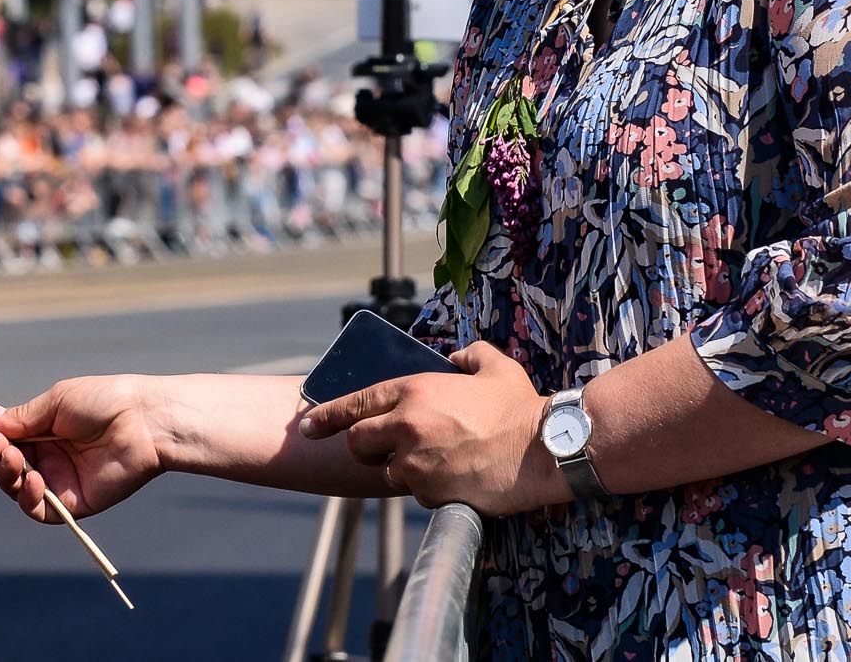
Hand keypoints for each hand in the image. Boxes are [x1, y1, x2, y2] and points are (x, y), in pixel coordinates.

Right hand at [0, 374, 164, 522]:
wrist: (143, 422)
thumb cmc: (104, 401)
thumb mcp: (55, 402)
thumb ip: (21, 418)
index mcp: (43, 429)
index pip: (3, 435)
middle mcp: (47, 456)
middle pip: (3, 463)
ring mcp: (58, 481)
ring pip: (15, 487)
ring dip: (5, 473)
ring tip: (13, 457)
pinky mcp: (72, 503)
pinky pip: (38, 509)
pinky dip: (28, 496)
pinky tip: (34, 479)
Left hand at [297, 342, 559, 514]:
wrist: (544, 449)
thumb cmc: (521, 407)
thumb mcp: (495, 365)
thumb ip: (470, 355)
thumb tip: (458, 355)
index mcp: (412, 392)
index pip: (352, 405)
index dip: (324, 417)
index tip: (306, 427)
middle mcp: (406, 427)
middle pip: (357, 444)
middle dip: (364, 448)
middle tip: (384, 449)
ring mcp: (416, 463)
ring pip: (386, 472)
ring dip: (402, 471)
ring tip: (433, 464)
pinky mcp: (432, 493)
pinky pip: (417, 494)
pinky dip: (429, 490)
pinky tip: (455, 479)